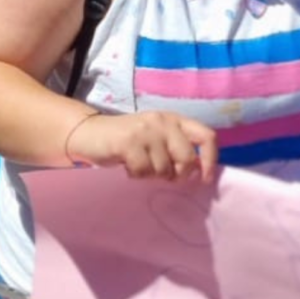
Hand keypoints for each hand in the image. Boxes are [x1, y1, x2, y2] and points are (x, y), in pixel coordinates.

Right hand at [66, 110, 219, 182]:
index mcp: (174, 120)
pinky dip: (136, 175)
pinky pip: (143, 171)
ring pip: (164, 168)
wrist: (89, 133)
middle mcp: (163, 122)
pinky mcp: (129, 142)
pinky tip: (127, 167)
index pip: (206, 136)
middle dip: (177, 174)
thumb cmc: (127, 141)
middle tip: (161, 175)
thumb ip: (177, 149)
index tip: (204, 178)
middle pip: (187, 158)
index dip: (210, 159)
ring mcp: (145, 131)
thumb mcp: (157, 139)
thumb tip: (200, 171)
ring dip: (151, 174)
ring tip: (138, 166)